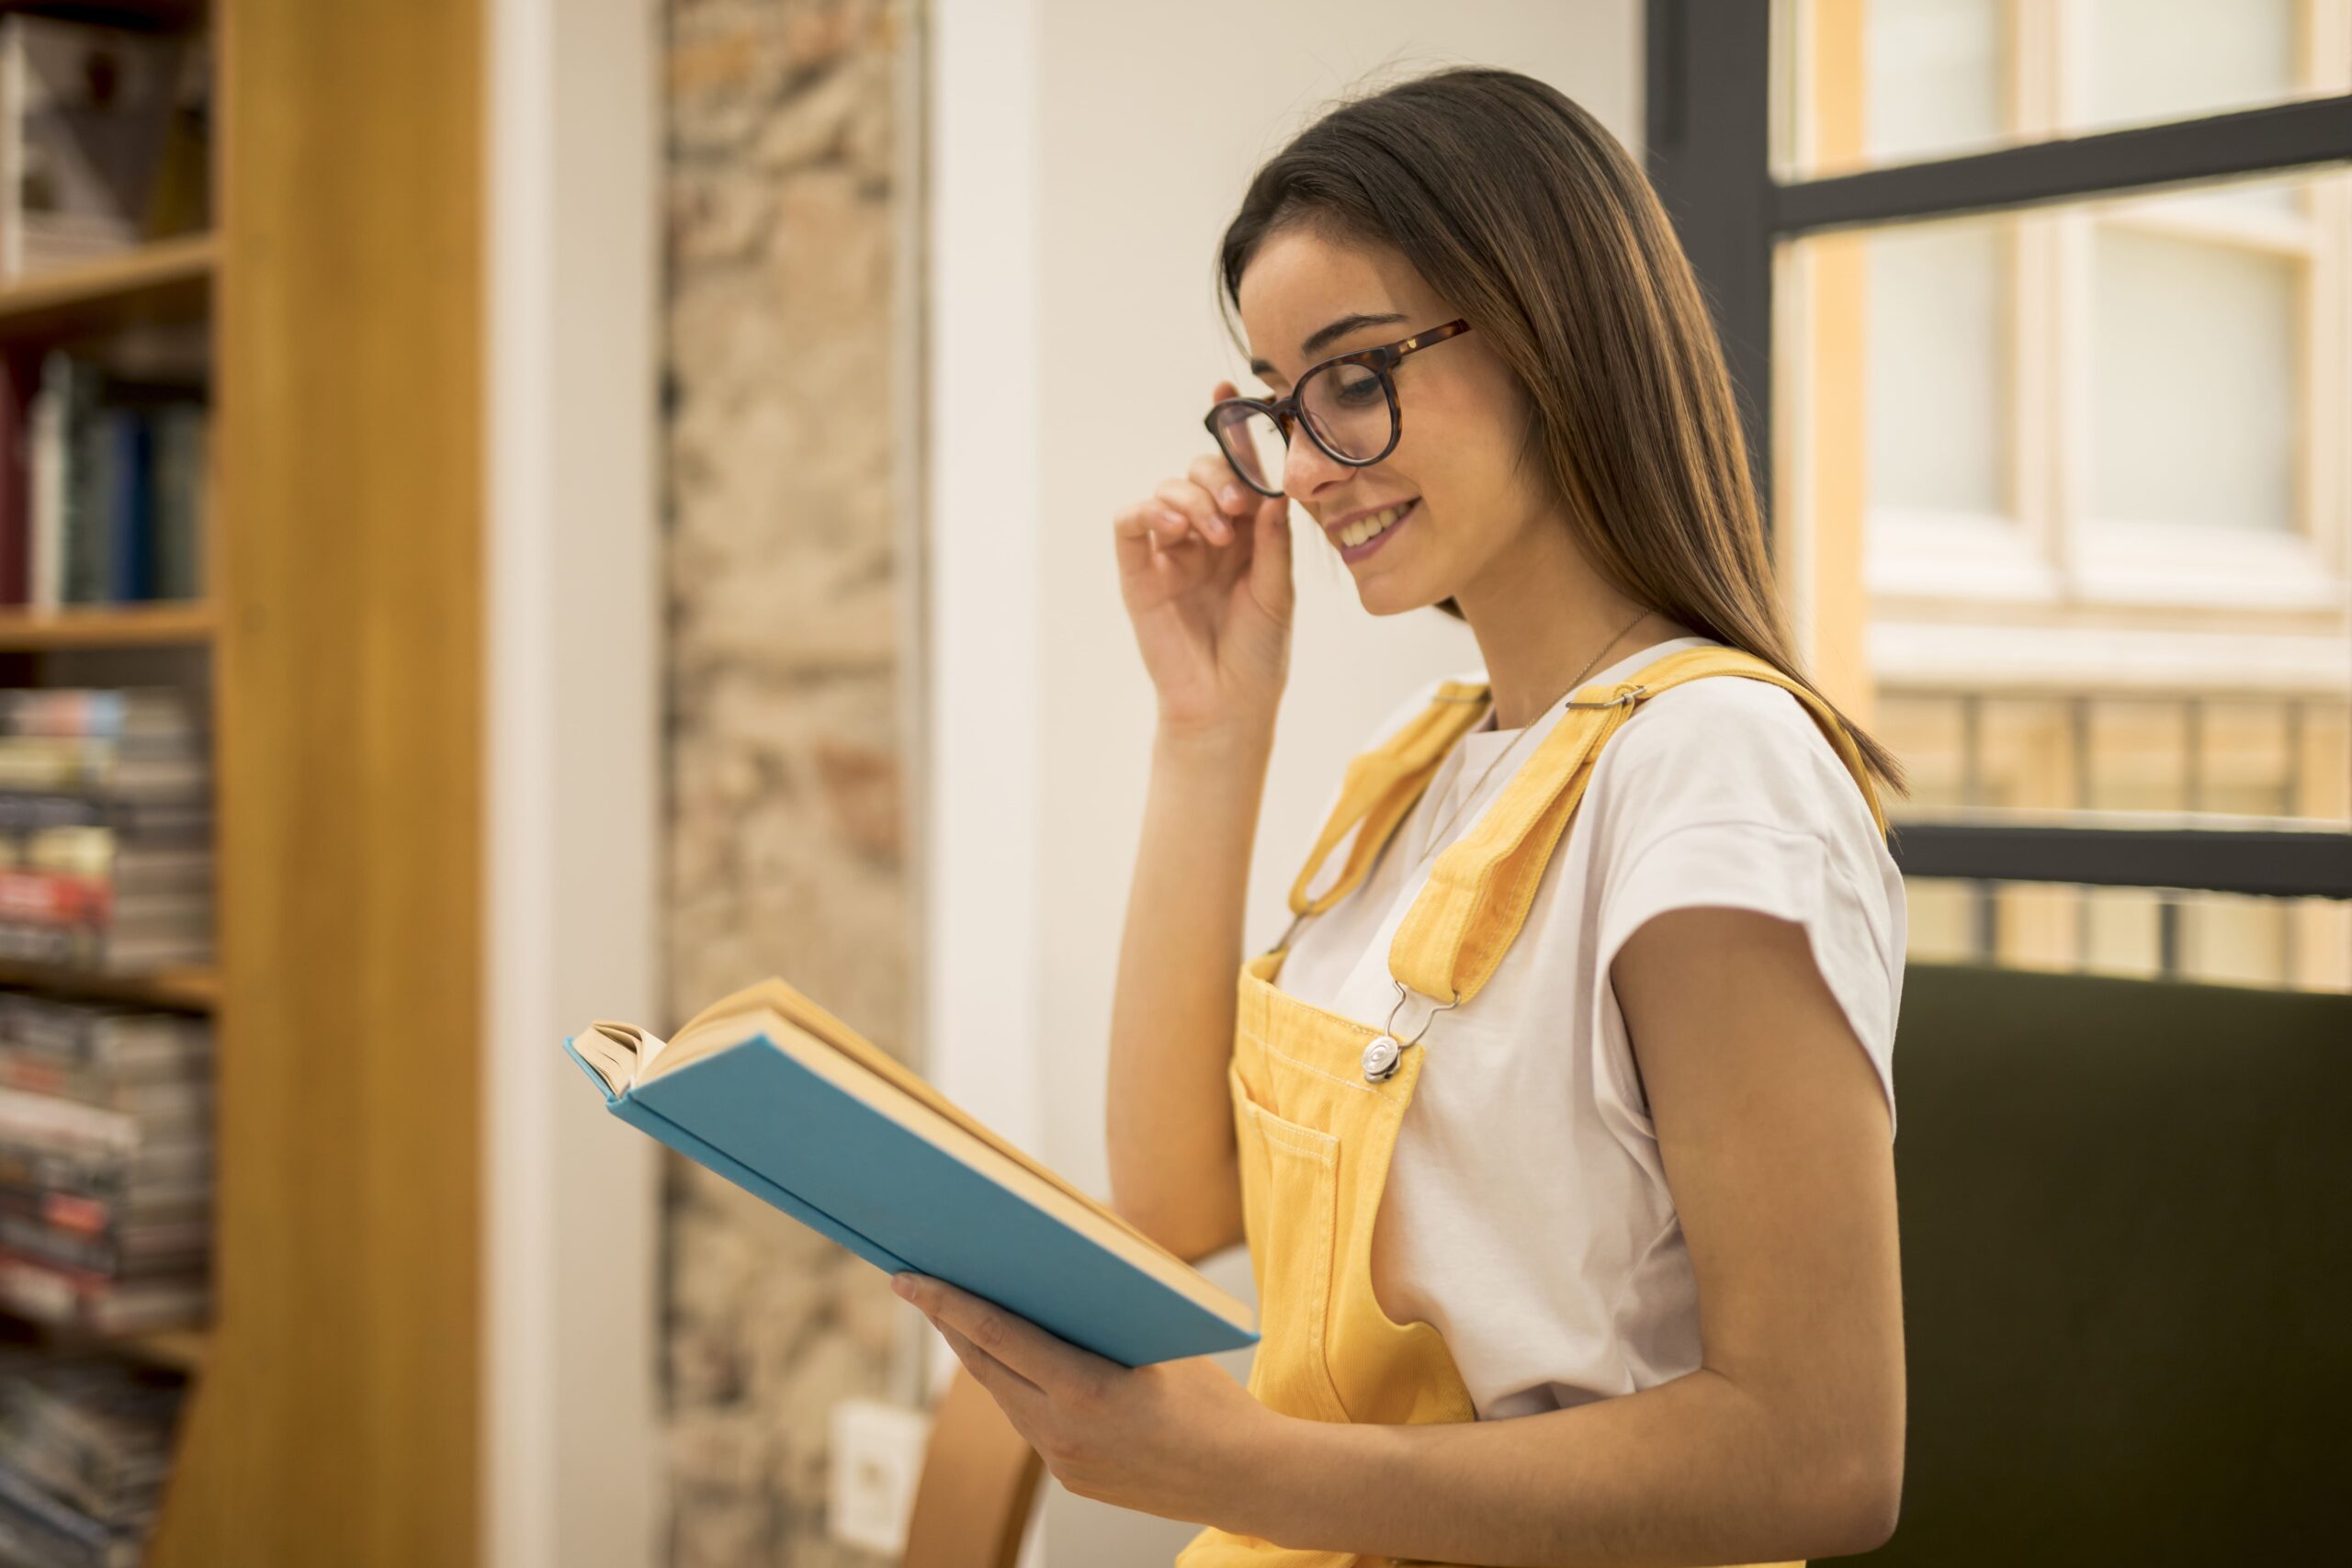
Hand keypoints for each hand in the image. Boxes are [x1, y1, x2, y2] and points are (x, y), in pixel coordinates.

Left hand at [892, 1271, 1280, 1528]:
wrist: (1247, 1478)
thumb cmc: (1213, 1399)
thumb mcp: (1159, 1339)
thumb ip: (1102, 1313)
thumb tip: (1059, 1267)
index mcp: (1082, 1391)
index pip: (996, 1336)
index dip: (947, 1303)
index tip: (908, 1279)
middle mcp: (1061, 1433)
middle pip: (985, 1367)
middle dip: (949, 1324)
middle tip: (920, 1286)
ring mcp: (1062, 1463)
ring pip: (1004, 1397)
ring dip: (982, 1357)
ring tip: (961, 1316)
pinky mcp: (1070, 1479)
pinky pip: (1030, 1423)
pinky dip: (1017, 1388)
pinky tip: (1016, 1363)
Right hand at [1111, 382, 1294, 737]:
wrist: (1228, 706)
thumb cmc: (1259, 654)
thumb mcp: (1278, 592)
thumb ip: (1274, 541)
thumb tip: (1276, 490)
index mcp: (1245, 533)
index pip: (1238, 472)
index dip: (1233, 432)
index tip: (1230, 391)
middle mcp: (1206, 533)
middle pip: (1200, 471)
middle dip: (1217, 475)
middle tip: (1235, 506)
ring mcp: (1170, 550)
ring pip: (1166, 489)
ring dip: (1190, 497)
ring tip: (1214, 531)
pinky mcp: (1138, 571)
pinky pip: (1131, 522)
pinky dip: (1149, 510)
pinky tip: (1174, 525)